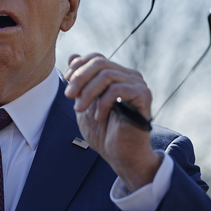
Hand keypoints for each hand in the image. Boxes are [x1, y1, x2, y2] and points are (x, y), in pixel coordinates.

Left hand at [64, 53, 160, 191]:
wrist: (119, 154)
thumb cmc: (103, 131)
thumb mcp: (85, 102)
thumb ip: (80, 81)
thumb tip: (73, 55)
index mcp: (116, 75)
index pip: (96, 57)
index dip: (78, 66)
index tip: (67, 82)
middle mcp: (129, 76)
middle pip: (100, 63)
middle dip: (79, 78)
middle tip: (68, 96)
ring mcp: (138, 84)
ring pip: (107, 75)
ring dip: (88, 92)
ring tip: (80, 109)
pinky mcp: (143, 96)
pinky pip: (119, 89)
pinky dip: (103, 102)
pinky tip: (99, 116)